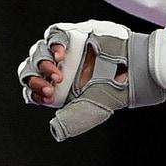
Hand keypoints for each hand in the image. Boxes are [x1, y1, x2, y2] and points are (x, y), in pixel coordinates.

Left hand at [17, 20, 165, 141]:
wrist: (134, 68)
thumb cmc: (116, 91)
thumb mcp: (92, 110)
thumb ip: (72, 120)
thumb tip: (55, 131)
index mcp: (59, 88)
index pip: (33, 87)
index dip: (35, 90)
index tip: (47, 94)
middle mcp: (59, 68)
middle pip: (31, 69)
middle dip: (36, 78)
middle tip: (52, 86)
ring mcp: (65, 51)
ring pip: (38, 51)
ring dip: (43, 62)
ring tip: (59, 72)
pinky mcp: (73, 34)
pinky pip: (53, 34)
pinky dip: (53, 43)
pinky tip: (62, 54)